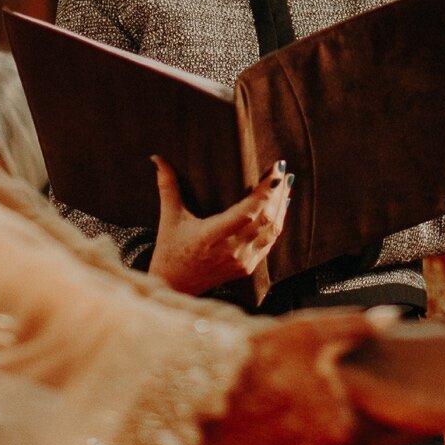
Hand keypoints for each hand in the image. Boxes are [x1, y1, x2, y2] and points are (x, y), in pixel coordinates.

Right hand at [150, 157, 289, 295]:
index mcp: (211, 236)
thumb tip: (158, 158)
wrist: (176, 286)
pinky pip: (269, 242)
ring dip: (281, 206)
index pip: (246, 212)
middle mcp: (230, 250)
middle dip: (277, 194)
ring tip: (286, 184)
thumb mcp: (168, 218)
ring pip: (271, 231)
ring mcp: (241, 260)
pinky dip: (277, 223)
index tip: (274, 173)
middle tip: (282, 170)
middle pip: (264, 219)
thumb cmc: (170, 249)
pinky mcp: (247, 267)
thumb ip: (167, 187)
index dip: (264, 193)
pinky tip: (281, 206)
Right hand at [203, 309, 377, 444]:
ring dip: (307, 439)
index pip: (357, 419)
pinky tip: (270, 429)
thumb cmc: (256, 358)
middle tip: (297, 397)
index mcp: (339, 428)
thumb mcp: (305, 333)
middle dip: (324, 421)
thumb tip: (392, 316)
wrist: (198, 392)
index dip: (341, 400)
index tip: (317, 384)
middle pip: (339, 441)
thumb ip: (354, 328)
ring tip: (282, 411)